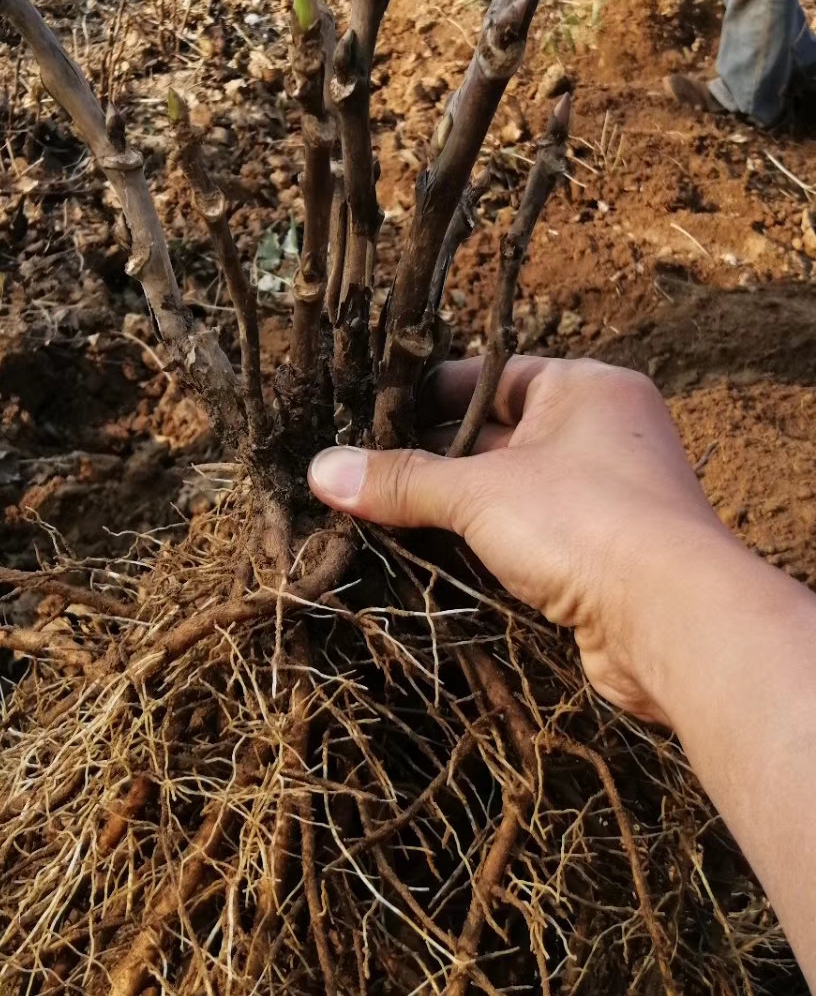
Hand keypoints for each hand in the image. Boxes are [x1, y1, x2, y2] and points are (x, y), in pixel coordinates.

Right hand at [308, 357, 736, 723]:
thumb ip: (402, 480)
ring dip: (452, 507)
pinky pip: (526, 537)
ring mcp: (605, 496)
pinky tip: (428, 557)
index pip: (490, 374)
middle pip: (495, 434)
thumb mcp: (478, 491)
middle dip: (431, 456)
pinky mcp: (602, 556)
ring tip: (376, 513)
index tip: (367, 413)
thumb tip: (322, 469)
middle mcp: (601, 432)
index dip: (428, 394)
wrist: (674, 621)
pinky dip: (482, 545)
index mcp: (583, 388)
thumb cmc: (584, 521)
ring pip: (508, 490)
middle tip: (358, 469)